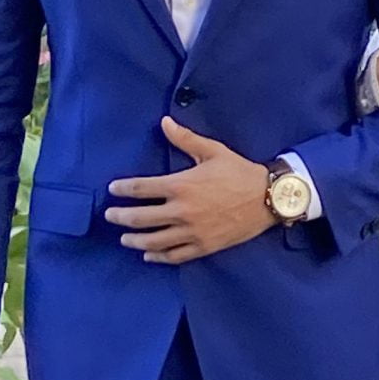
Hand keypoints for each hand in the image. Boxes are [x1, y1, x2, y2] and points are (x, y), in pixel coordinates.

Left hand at [105, 120, 274, 261]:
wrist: (269, 198)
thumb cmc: (240, 172)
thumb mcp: (213, 151)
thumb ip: (185, 138)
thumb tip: (164, 122)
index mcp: (181, 185)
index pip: (141, 188)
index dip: (123, 189)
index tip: (113, 189)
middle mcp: (182, 211)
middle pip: (140, 218)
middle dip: (120, 217)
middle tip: (110, 216)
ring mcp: (192, 232)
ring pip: (154, 241)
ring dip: (134, 240)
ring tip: (124, 239)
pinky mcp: (204, 246)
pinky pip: (175, 255)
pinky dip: (159, 256)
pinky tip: (149, 255)